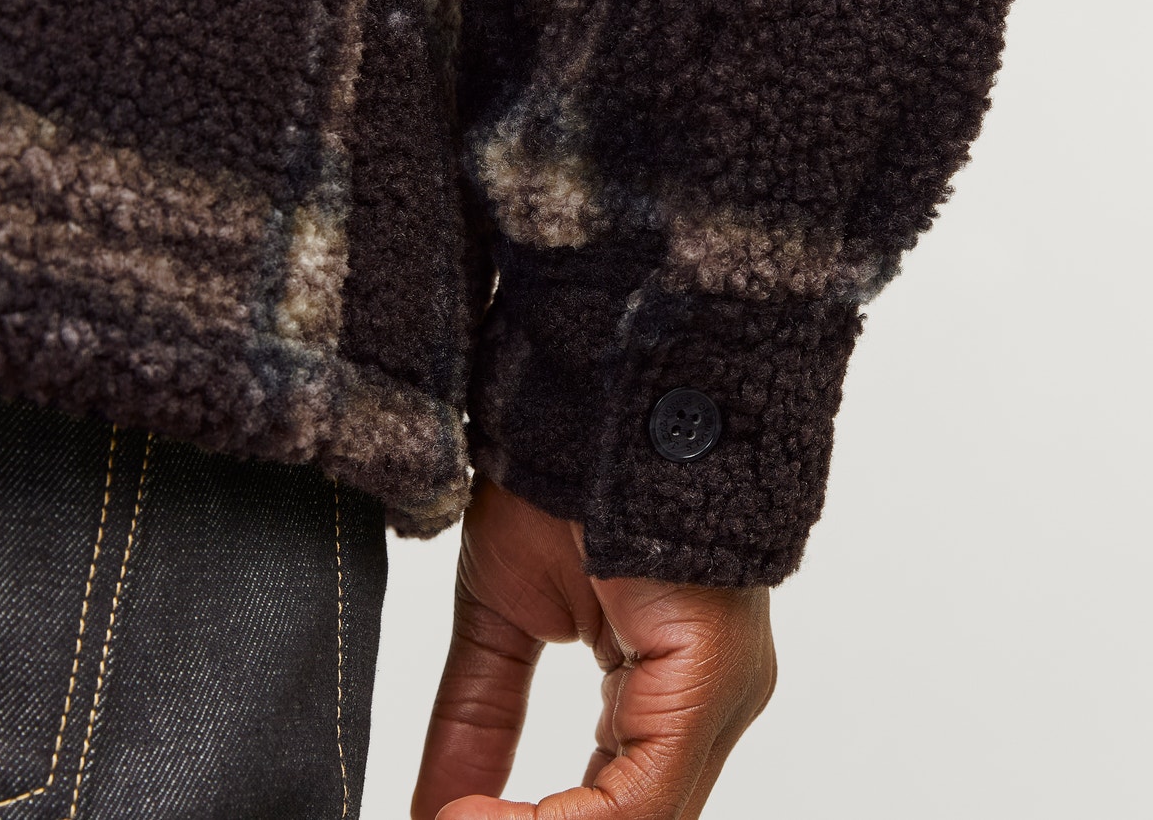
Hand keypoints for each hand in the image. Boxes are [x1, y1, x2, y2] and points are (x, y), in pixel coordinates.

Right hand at [411, 479, 774, 819]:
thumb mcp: (504, 612)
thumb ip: (477, 719)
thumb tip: (432, 811)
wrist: (592, 376)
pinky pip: (642, 801)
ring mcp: (720, 690)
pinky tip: (473, 816)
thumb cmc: (564, 468)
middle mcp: (710, 700)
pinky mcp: (710, 673)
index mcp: (670, 687)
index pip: (611, 810)